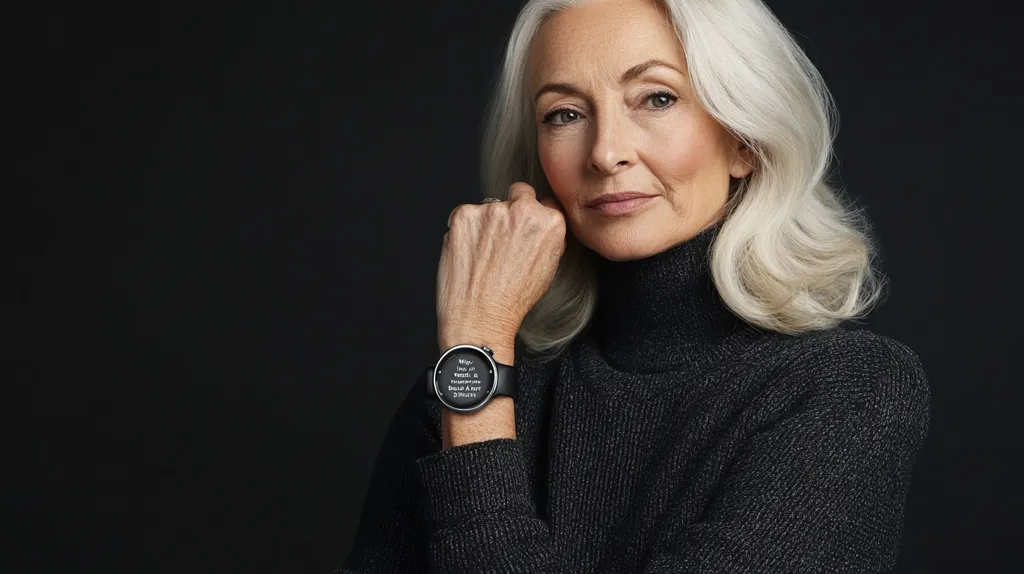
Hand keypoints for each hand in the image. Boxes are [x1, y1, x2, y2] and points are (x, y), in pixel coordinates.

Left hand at [436, 182, 566, 362]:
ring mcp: (491, 210)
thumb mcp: (547, 268)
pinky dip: (464, 231)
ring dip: (485, 223)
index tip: (524, 229)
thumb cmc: (512, 301)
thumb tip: (538, 224)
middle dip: (512, 209)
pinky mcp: (464, 215)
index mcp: (550, 222)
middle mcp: (523, 210)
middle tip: (502, 239)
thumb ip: (546, 238)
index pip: (545, 202)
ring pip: (489, 206)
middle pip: (518, 193)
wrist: (480, 318)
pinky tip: (468, 254)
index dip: (533, 217)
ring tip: (483, 256)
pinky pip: (465, 216)